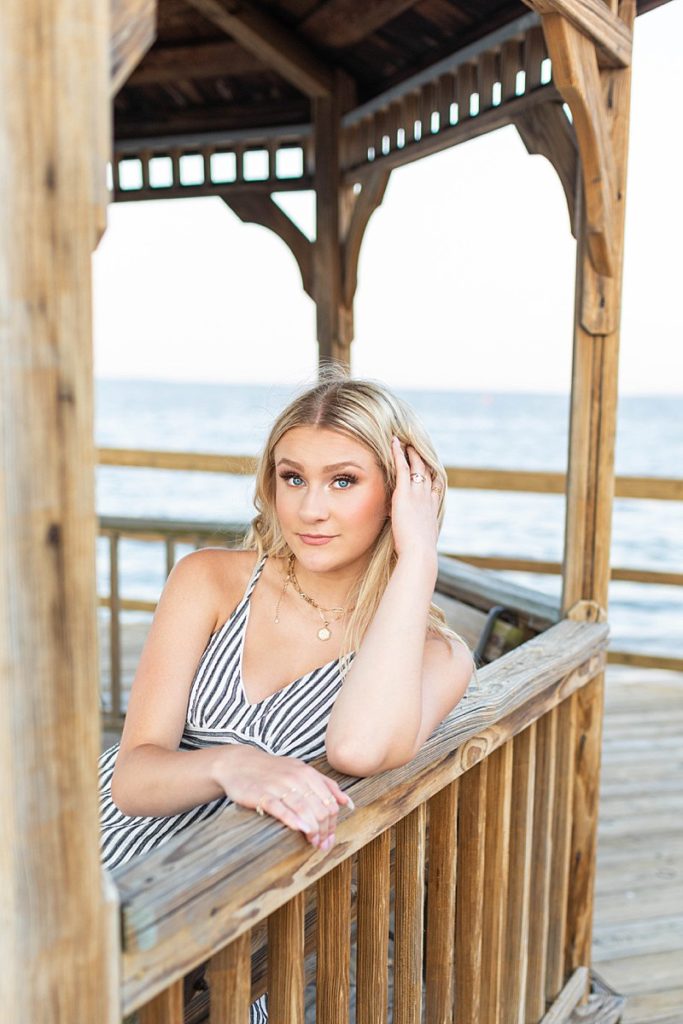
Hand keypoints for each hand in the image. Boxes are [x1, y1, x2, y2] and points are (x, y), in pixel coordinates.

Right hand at [216, 746, 353, 850]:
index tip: (329, 838)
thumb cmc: (274, 770)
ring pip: (303, 808)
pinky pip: (279, 807)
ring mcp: (278, 785)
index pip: (329, 802)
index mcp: (307, 773)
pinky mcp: (261, 794)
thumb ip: (326, 785)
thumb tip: (347, 803)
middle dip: (324, 830)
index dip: (332, 823)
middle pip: (319, 807)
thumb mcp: (301, 770)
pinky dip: (292, 819)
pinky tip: (300, 829)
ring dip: (312, 829)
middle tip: (322, 845)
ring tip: (313, 843)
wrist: (240, 763)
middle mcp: (295, 778)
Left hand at [390, 437, 439, 560]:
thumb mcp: (420, 542)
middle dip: (422, 459)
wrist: (419, 553)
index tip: (429, 468)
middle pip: (427, 472)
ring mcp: (418, 494)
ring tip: (405, 442)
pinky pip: (402, 467)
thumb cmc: (418, 553)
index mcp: (432, 509)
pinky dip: (398, 453)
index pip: (434, 487)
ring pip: (416, 466)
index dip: (431, 476)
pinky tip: (393, 443)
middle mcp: (428, 498)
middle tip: (417, 448)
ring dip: (411, 453)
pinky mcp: (405, 492)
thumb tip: (410, 543)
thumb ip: (416, 536)